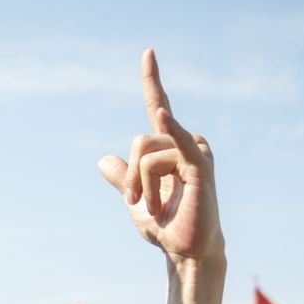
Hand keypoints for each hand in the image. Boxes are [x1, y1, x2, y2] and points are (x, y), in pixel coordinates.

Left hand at [97, 50, 220, 265]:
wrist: (184, 251)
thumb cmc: (165, 226)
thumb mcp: (134, 199)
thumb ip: (121, 177)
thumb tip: (103, 160)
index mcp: (169, 145)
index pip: (157, 105)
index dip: (152, 79)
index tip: (148, 52)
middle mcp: (185, 141)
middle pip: (138, 141)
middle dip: (129, 177)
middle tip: (137, 203)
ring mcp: (195, 151)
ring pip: (147, 155)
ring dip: (141, 187)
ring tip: (156, 207)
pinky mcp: (200, 167)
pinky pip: (177, 145)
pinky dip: (170, 131)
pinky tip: (162, 116)